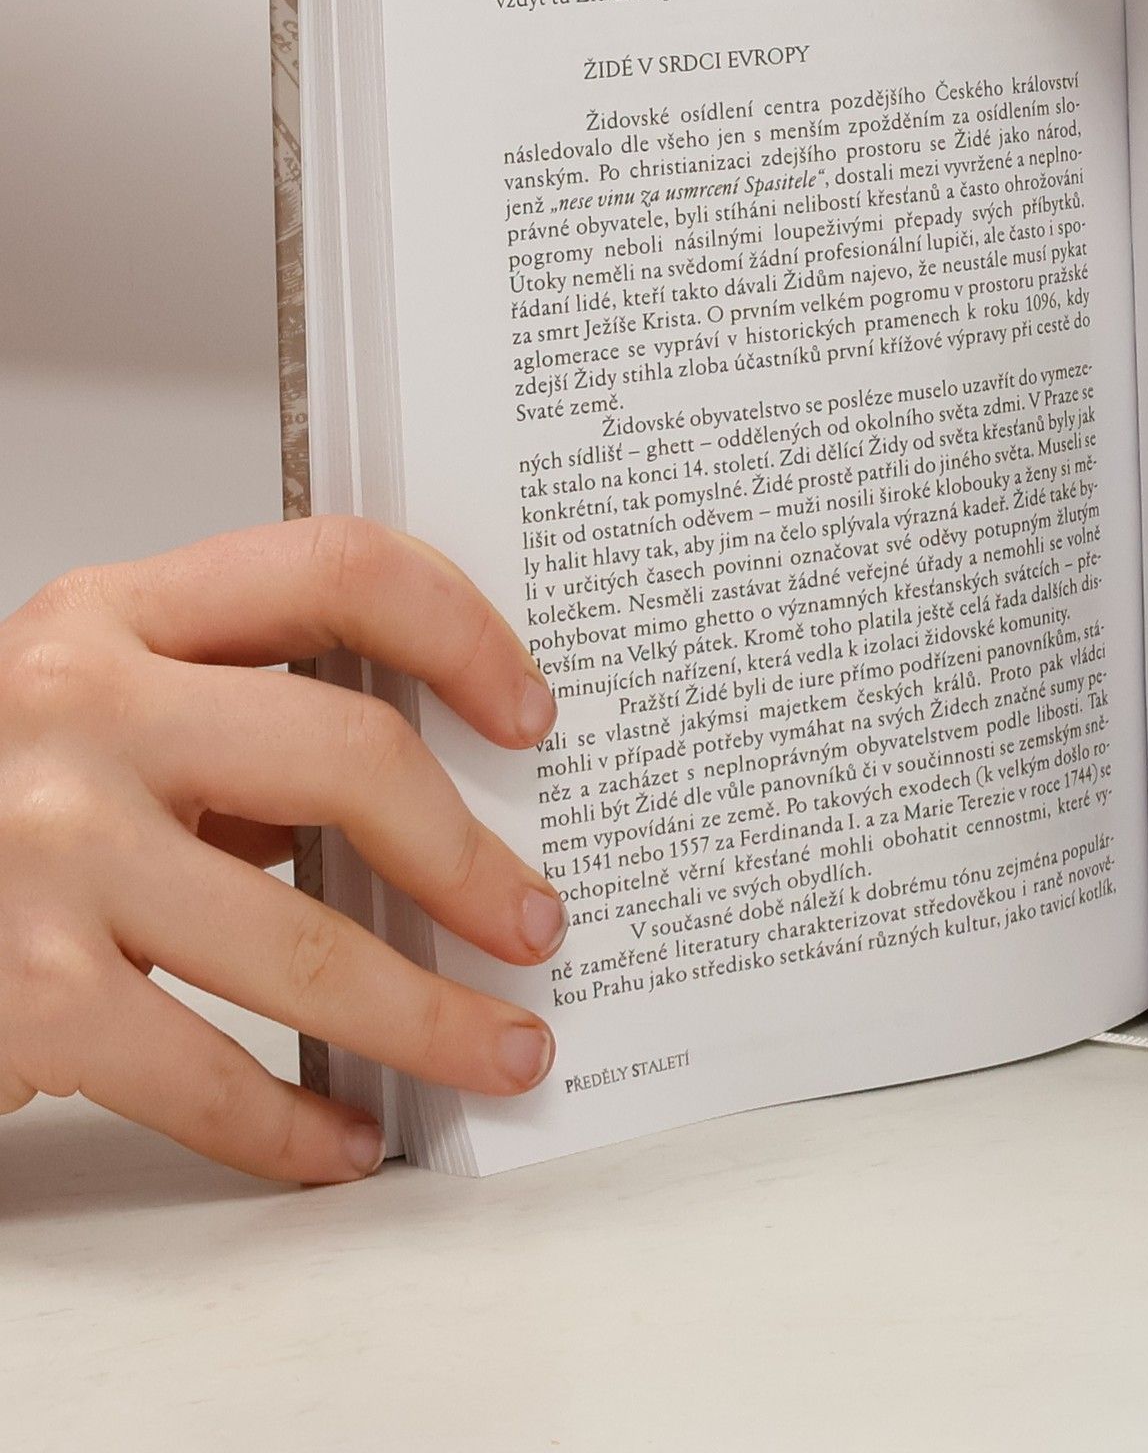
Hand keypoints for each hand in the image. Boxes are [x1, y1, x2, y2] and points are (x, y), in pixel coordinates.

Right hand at [0, 518, 566, 1183]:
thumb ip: (240, 720)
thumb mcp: (98, 715)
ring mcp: (47, 851)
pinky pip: (207, 1072)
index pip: (338, 570)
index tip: (530, 714)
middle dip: (472, 862)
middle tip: (535, 922)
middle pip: (352, 760)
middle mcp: (80, 712)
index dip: (462, 632)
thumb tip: (432, 809)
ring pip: (308, 944)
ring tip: (498, 1047)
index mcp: (118, 618)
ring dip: (430, 1017)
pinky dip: (295, 1124)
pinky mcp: (22, 992)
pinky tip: (344, 1139)